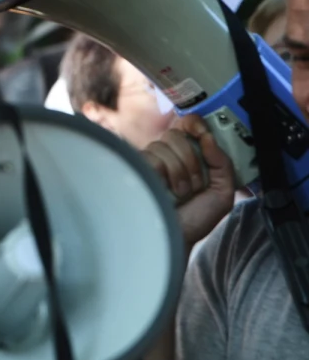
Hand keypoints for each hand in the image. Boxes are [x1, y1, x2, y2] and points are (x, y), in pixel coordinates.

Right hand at [142, 115, 234, 250]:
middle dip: (193, 159)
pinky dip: (166, 175)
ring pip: (166, 144)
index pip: (187, 125)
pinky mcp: (137, 167)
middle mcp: (168, 155)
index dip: (194, 123)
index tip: (201, 131)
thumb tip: (208, 137)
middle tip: (196, 184)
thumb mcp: (222, 192)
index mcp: (189, 156)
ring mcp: (150, 160)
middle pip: (178, 133)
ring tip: (180, 193)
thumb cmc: (196, 219)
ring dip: (181, 172)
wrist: (176, 236)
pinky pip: (154, 156)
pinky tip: (164, 191)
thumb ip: (223, 163)